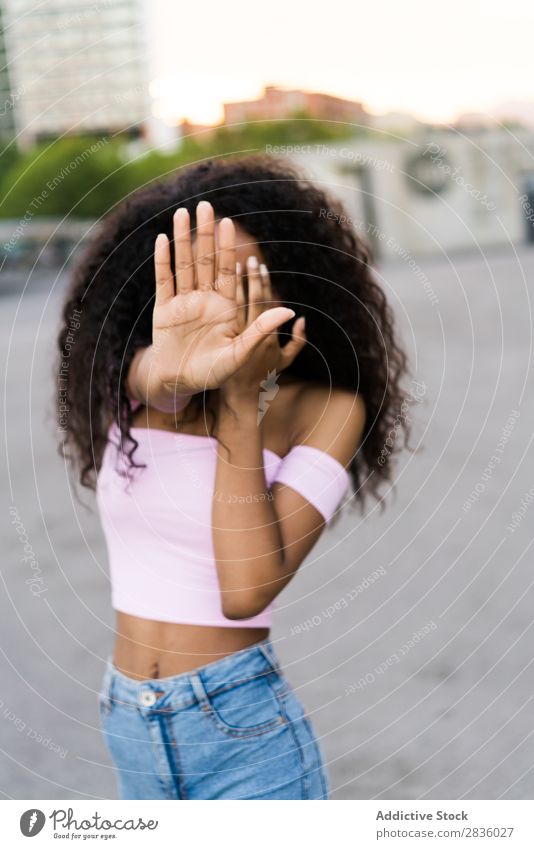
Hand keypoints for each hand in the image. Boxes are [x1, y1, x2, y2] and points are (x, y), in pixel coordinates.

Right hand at [131, 202, 295, 407]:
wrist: (181, 384)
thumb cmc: (213, 373)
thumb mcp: (240, 352)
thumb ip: (261, 329)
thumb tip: (290, 310)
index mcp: (225, 307)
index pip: (226, 270)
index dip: (227, 247)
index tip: (229, 223)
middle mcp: (204, 300)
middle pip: (205, 260)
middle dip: (205, 234)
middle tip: (207, 205)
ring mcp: (183, 303)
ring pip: (184, 264)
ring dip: (183, 239)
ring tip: (183, 213)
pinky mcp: (164, 309)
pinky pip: (164, 280)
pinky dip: (162, 260)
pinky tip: (162, 239)